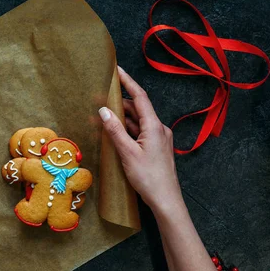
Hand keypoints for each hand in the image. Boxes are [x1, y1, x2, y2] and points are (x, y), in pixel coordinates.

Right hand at [99, 66, 184, 216]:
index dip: (128, 82)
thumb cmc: (148, 177)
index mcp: (154, 126)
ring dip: (124, 117)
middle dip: (121, 101)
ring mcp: (159, 139)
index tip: (117, 70)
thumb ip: (115, 130)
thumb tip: (104, 110)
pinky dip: (128, 130)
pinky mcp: (156, 149)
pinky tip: (117, 133)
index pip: (140, 97)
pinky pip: (141, 133)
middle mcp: (159, 129)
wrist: (166, 200)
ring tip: (106, 113)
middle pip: (139, 108)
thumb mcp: (127, 153)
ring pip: (139, 122)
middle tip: (103, 95)